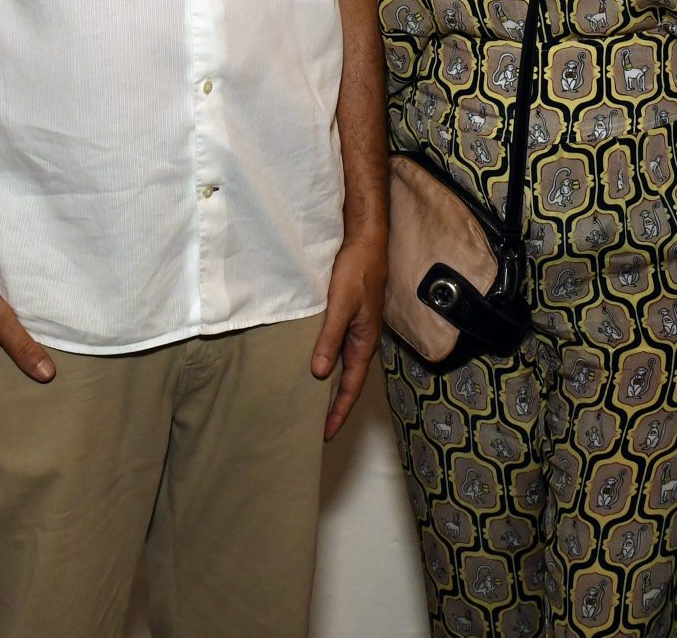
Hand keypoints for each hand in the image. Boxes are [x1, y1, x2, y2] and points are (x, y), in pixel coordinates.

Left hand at [311, 236, 386, 439]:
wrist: (365, 241)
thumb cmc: (356, 271)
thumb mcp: (341, 305)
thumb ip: (330, 338)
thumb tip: (319, 374)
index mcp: (364, 342)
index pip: (351, 386)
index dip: (339, 411)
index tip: (325, 435)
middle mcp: (361, 339)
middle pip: (347, 380)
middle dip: (334, 404)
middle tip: (315, 426)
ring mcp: (355, 328)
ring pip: (341, 364)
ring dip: (329, 384)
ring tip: (310, 401)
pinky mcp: (347, 316)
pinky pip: (336, 348)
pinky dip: (325, 361)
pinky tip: (312, 363)